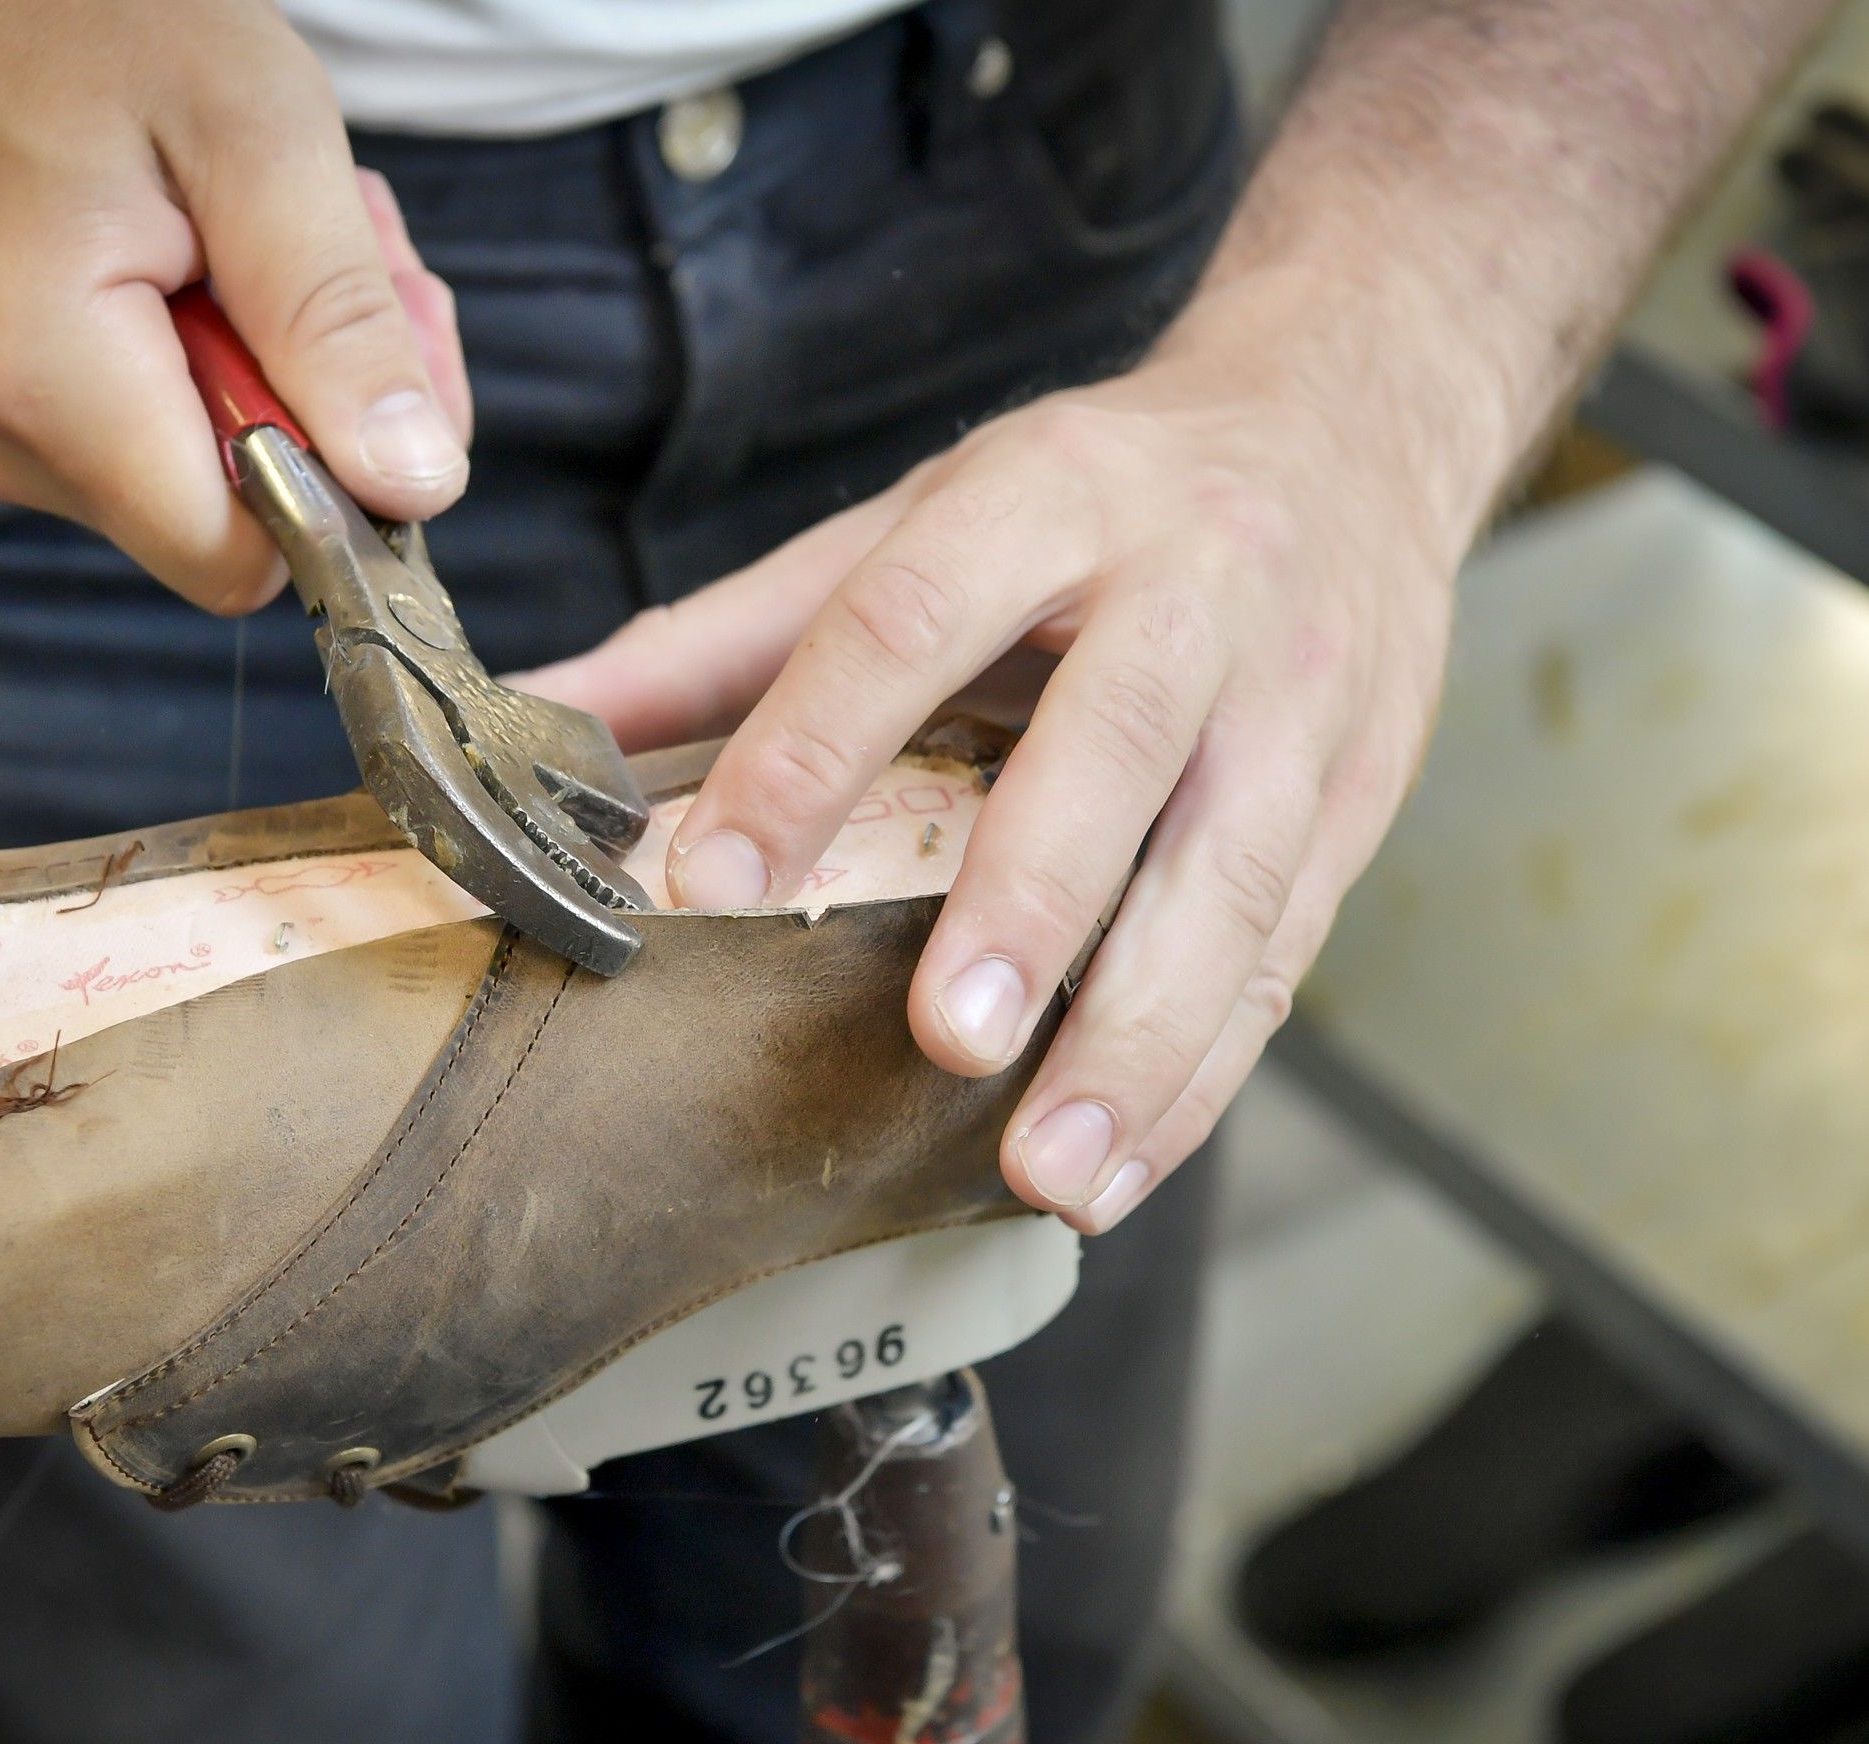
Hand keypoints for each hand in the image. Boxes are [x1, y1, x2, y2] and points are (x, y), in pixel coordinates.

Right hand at [0, 0, 471, 612]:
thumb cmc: (69, 10)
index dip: (344, 477)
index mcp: (46, 387)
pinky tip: (205, 238)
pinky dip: (222, 344)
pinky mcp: (1, 404)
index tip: (372, 345)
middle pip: (241, 518)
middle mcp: (3, 442)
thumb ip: (335, 320)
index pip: (248, 559)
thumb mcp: (251, 131)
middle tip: (336, 240)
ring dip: (281, 355)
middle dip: (324, 393)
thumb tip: (416, 483)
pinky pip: (158, 428)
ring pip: (212, 472)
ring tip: (254, 215)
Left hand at [525, 276, 1473, 1233]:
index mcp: (1041, 497)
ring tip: (1052, 1168)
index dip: (810, 748)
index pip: (908, 618)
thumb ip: (732, 636)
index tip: (717, 878)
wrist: (1350, 420)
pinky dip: (1208, 1068)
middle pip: (1109, 744)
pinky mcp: (1358, 791)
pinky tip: (1126, 1160)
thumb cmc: (1094, 494)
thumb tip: (539, 715)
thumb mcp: (913, 519)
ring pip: (1230, 873)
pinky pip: (1286, 945)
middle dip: (1031, 902)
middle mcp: (1186, 585)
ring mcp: (1294, 693)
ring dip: (1142, 1036)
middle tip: (947, 1038)